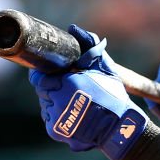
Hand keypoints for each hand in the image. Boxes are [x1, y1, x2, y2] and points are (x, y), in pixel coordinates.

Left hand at [30, 24, 147, 159]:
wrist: (121, 128)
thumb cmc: (114, 97)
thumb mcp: (105, 70)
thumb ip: (90, 48)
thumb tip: (73, 28)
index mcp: (67, 82)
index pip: (38, 77)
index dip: (47, 76)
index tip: (57, 76)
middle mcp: (57, 100)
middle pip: (42, 92)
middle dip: (53, 89)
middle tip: (71, 92)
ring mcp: (55, 117)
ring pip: (46, 106)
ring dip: (55, 104)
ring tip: (75, 106)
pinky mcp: (56, 131)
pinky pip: (51, 120)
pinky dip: (60, 119)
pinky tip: (75, 117)